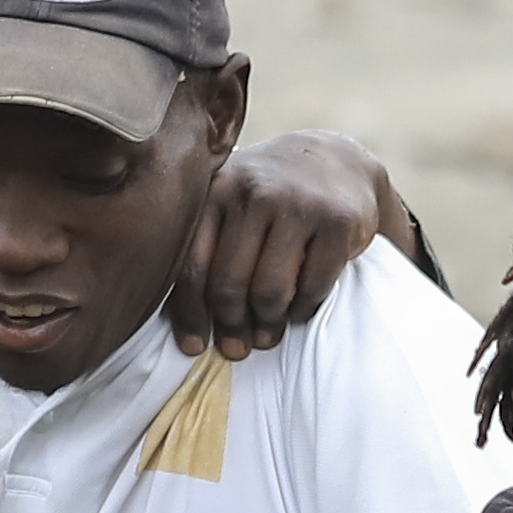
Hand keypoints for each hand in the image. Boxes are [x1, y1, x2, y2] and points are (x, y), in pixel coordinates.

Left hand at [170, 124, 390, 356]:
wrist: (337, 162)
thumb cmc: (268, 198)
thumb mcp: (229, 202)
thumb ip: (199, 243)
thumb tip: (173, 319)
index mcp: (218, 189)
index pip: (193, 266)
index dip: (190, 315)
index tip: (194, 347)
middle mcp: (255, 191)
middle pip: (229, 284)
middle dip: (230, 326)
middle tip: (236, 350)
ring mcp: (300, 204)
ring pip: (270, 291)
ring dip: (267, 325)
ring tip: (266, 336)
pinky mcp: (339, 222)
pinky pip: (313, 288)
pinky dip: (303, 311)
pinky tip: (298, 312)